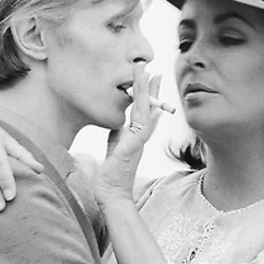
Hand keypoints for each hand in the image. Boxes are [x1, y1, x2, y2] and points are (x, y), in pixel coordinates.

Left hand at [95, 65, 161, 208]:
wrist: (113, 196)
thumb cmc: (112, 176)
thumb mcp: (114, 148)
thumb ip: (117, 135)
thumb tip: (117, 123)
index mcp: (134, 136)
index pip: (141, 110)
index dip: (144, 93)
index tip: (147, 76)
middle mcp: (139, 137)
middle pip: (146, 107)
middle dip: (148, 86)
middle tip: (150, 67)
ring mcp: (138, 142)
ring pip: (145, 112)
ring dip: (146, 93)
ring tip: (147, 75)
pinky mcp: (132, 149)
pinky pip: (141, 129)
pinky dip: (146, 115)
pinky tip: (148, 103)